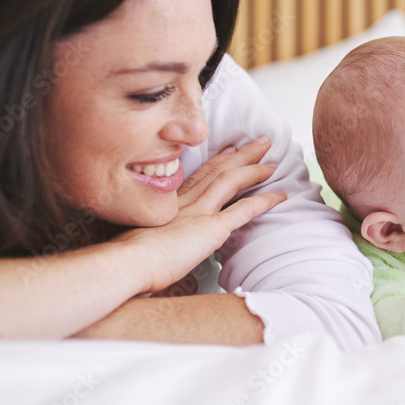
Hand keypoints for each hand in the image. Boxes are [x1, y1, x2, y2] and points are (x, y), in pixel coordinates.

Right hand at [117, 136, 285, 294]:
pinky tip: (280, 196)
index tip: (229, 150)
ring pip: (231, 181)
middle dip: (241, 155)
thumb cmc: (125, 258)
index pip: (198, 176)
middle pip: (218, 170)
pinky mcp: (211, 228)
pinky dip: (264, 201)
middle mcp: (186, 202)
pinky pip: (244, 210)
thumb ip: (150, 238)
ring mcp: (199, 212)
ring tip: (273, 161)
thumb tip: (151, 248)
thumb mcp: (137, 240)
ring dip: (254, 169)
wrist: (124, 262)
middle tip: (259, 142)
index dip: (216, 161)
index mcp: (169, 203)